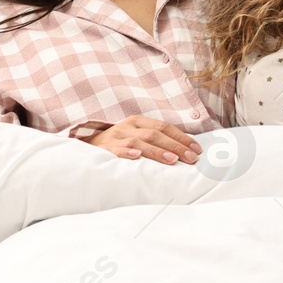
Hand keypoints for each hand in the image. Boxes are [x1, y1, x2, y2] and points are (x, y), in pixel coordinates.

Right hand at [85, 116, 202, 163]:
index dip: (182, 137)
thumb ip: (155, 141)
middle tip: (191, 158)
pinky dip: (126, 153)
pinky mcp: (103, 149)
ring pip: (139, 142)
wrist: (85, 146)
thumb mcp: (136, 137)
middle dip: (176, 146)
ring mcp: (115, 137)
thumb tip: (184, 152)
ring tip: (172, 160)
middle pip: (155, 134)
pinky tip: (137, 157)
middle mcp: (127, 127)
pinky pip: (116, 150)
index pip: (164, 127)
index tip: (197, 149)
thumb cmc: (117, 144)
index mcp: (138, 122)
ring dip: (157, 151)